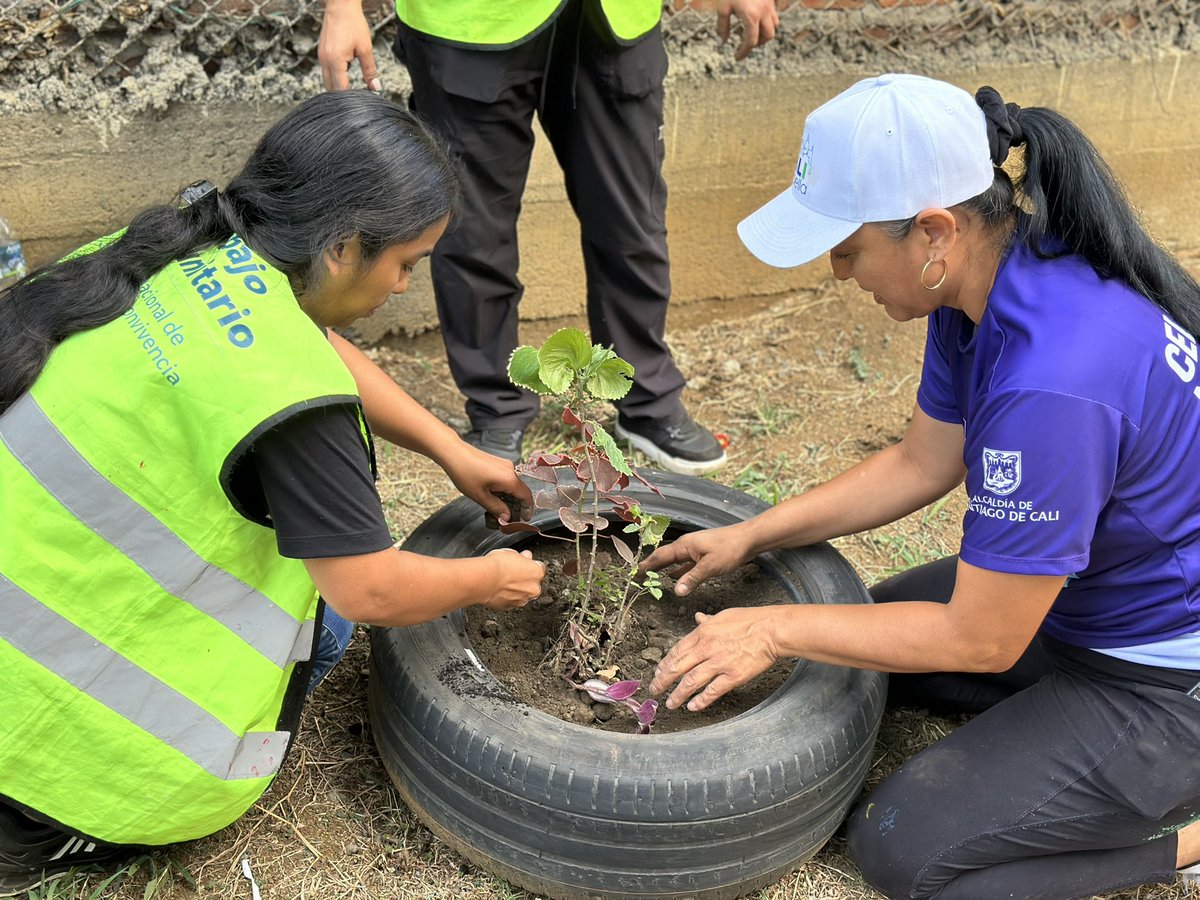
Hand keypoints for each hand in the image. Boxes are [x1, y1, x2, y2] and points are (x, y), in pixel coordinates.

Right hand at [318, 0, 381, 90]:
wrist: (340, 6)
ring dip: (338, 87)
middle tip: (357, 98)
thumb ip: (370, 70)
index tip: (361, 101)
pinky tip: (345, 77)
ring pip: (327, 81)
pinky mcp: (322, 53)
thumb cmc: (352, 22)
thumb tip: (375, 86)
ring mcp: (321, 57)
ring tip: (352, 89)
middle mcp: (324, 60)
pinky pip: (326, 72)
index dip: (351, 97)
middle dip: (343, 95)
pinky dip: (335, 78)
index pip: (340, 89)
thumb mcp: (365, 49)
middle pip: (331, 88)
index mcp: (335, 60)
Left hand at [444, 441, 533, 524]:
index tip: (523, 519)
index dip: (527, 510)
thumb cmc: (465, 472)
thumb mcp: (480, 496)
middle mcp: (511, 470)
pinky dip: (504, 490)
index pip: (527, 497)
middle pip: (521, 492)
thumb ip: (497, 508)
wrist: (454, 453)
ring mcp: (505, 465)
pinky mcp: (498, 464)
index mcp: (509, 479)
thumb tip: (507, 517)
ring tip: (498, 510)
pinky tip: (494, 497)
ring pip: (513, 486)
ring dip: (509, 499)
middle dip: (516, 506)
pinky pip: (506, 480)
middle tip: (508, 519)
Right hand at [482, 548, 546, 609]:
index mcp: (537, 573)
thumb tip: (525, 556)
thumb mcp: (511, 553)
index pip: (539, 568)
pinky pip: (511, 601)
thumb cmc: (497, 566)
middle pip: (533, 583)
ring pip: (523, 594)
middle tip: (512, 573)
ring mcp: (522, 599)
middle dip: (525, 579)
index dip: (530, 565)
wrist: (484, 580)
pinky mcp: (510, 607)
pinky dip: (507, 597)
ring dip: (516, 589)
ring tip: (503, 582)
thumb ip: (522, 557)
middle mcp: (533, 588)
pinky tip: (499, 590)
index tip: (524, 563)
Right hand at [640, 524, 754, 595]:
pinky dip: (677, 570)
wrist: (748, 539)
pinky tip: (674, 577)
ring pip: (674, 560)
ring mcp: (694, 549)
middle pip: (664, 557)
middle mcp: (686, 545)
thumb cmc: (730, 549)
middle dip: (651, 566)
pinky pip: (685, 563)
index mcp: (684, 545)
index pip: (660, 556)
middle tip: (638, 576)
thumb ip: (692, 578)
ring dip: (663, 568)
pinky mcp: (703, 554)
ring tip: (651, 577)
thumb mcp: (710, 566)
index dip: (647, 565)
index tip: (634, 573)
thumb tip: (676, 591)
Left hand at [649, 608, 779, 710]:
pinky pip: (712, 691)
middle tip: (655, 690)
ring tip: (670, 704)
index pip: (677, 651)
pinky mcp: (733, 676)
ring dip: (678, 695)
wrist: (772, 630)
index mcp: (702, 633)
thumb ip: (707, 621)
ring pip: (691, 682)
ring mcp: (719, 663)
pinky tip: (692, 707)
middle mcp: (706, 649)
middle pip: (678, 668)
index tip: (658, 673)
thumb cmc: (751, 620)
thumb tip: (698, 618)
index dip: (665, 664)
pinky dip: (700, 701)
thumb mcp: (723, 616)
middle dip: (663, 681)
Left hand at [717, 0, 778, 60]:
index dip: (744, 52)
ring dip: (765, 32)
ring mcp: (769, 5)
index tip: (737, 58)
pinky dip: (768, 21)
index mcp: (751, 16)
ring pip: (774, 25)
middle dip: (758, 43)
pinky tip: (758, 19)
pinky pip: (774, 14)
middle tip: (746, 44)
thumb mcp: (723, 7)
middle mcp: (764, 12)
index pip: (751, 41)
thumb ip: (723, 25)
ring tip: (753, 32)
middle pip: (768, 36)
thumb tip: (723, 40)